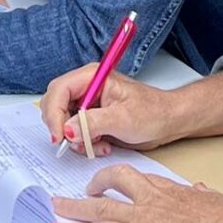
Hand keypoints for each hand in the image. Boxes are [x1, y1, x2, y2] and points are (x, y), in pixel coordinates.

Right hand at [41, 66, 187, 155]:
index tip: (59, 136)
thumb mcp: (122, 119)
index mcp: (92, 77)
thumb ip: (92, 123)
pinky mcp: (91, 119)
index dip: (54, 113)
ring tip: (97, 144)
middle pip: (56, 105)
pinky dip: (84, 143)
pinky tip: (102, 145)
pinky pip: (75, 133)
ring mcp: (88, 104)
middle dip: (63, 127)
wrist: (168, 122)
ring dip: (76, 139)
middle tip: (74, 143)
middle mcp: (86, 88)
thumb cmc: (153, 112)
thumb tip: (68, 130)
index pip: (59, 90)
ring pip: (64, 122)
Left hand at [51, 167, 222, 222]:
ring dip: (75, 207)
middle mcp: (150, 197)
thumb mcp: (217, 200)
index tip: (118, 183)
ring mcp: (139, 215)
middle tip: (83, 189)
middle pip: (115, 182)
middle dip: (96, 185)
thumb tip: (201, 190)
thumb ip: (204, 195)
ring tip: (58, 206)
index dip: (126, 181)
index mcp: (170, 189)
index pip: (142, 180)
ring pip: (99, 207)